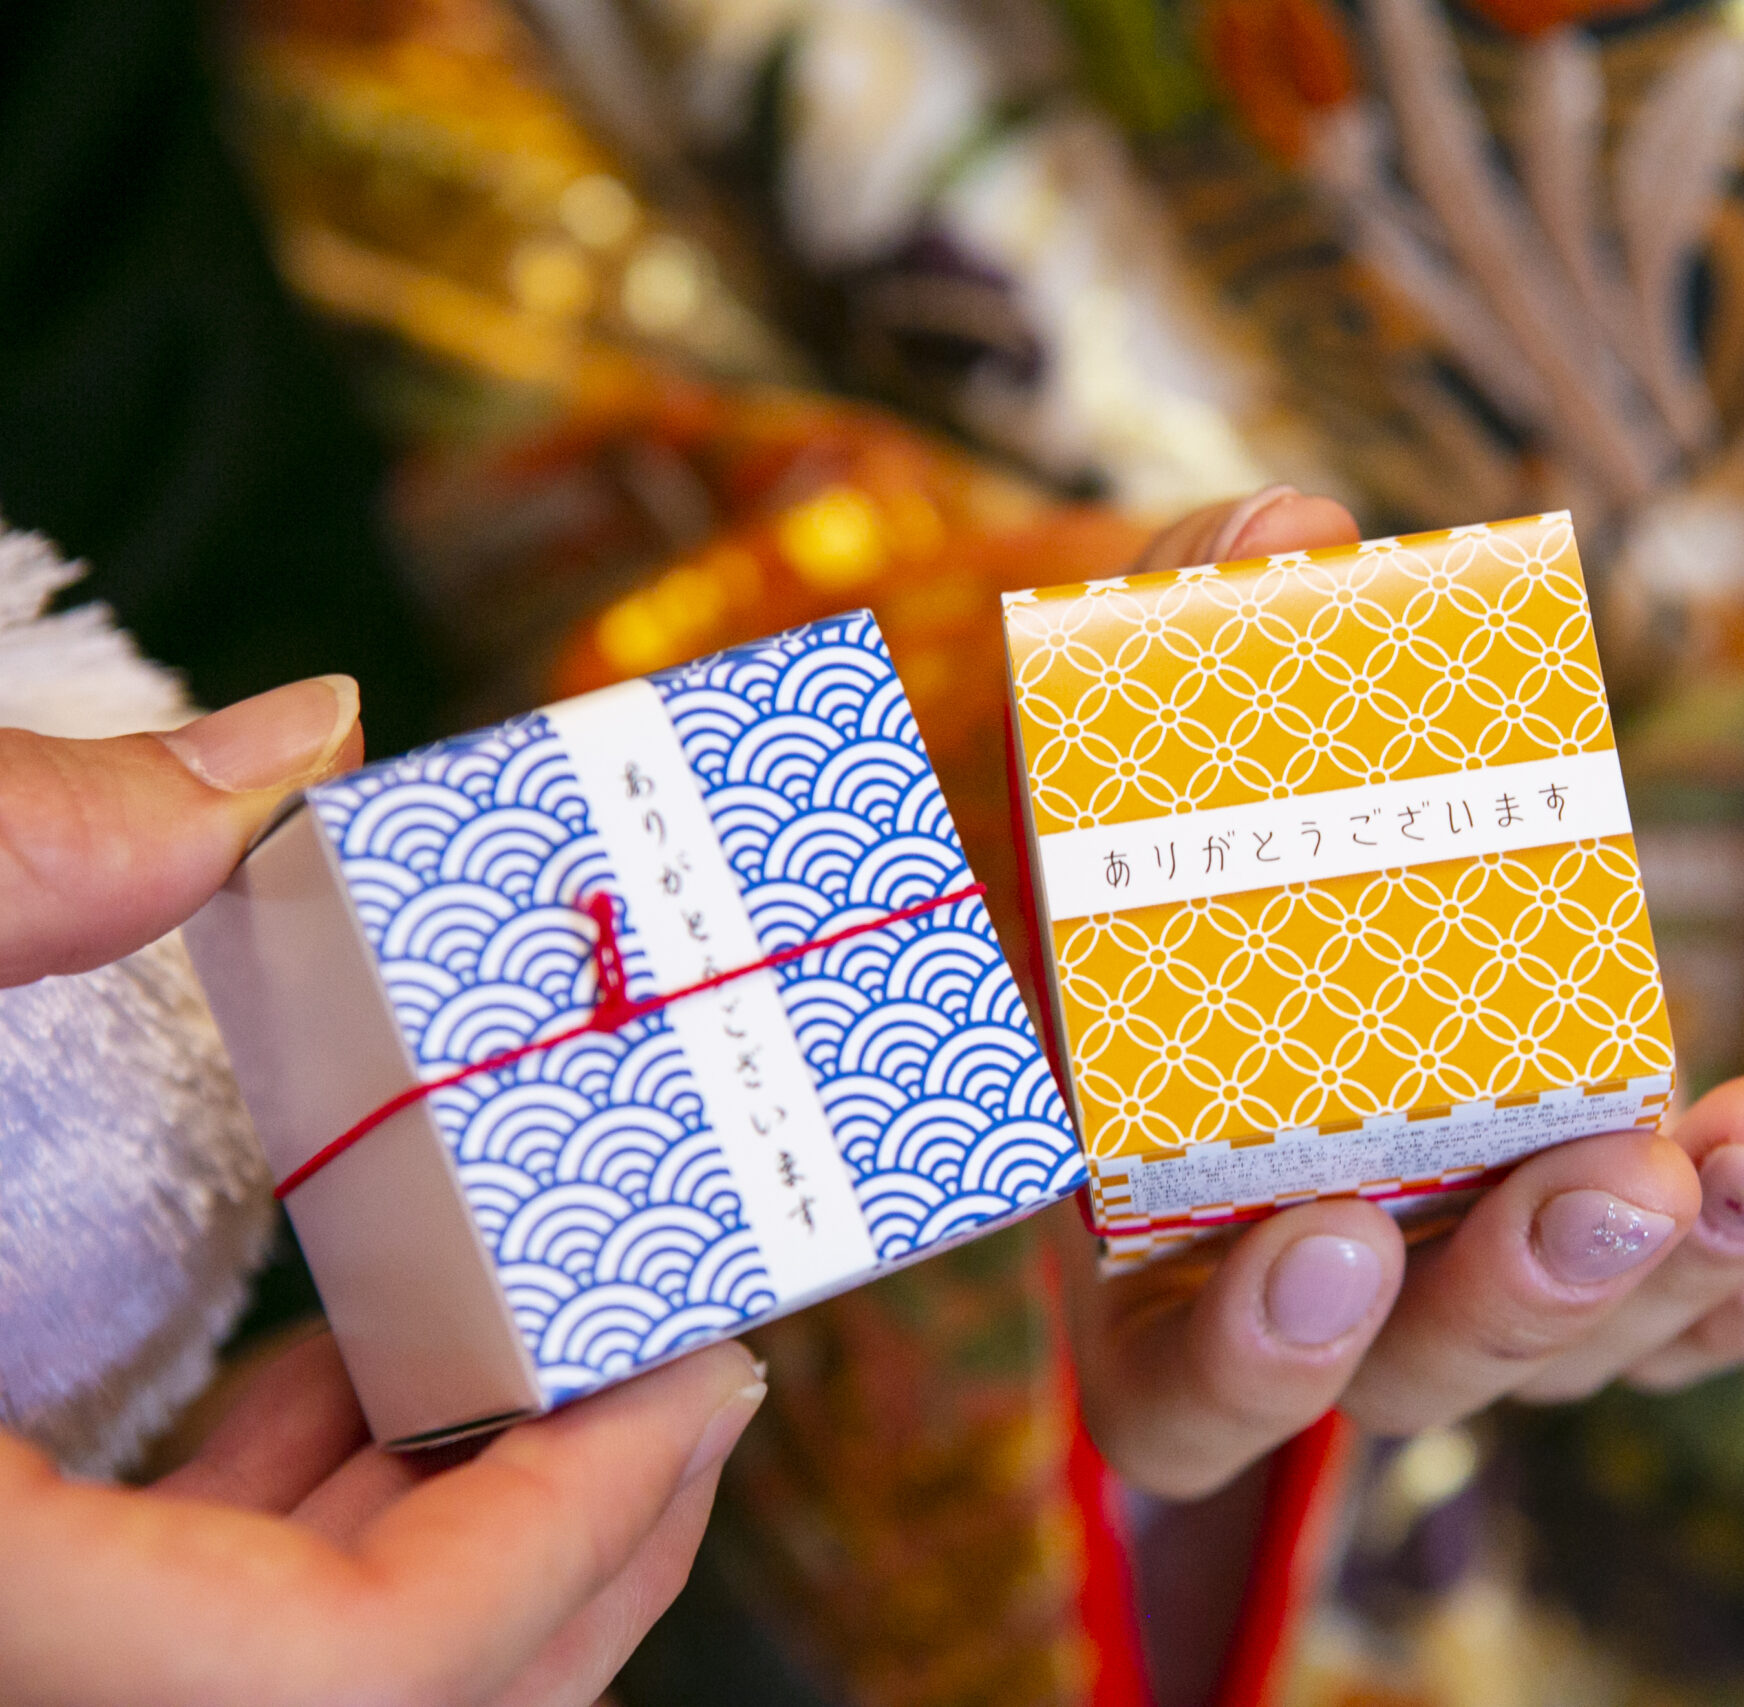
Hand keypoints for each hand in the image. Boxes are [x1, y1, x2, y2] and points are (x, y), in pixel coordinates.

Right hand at [0, 681, 765, 1706]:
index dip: (582, 1527)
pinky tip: (351, 1379)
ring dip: (450, 1522)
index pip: (361, 1675)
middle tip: (694, 1365)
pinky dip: (300, 1515)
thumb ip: (29, 862)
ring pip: (282, 1685)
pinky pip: (178, 1637)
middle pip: (369, 1705)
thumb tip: (298, 733)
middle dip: (575, 1536)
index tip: (714, 1366)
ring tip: (564, 1341)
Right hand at [1055, 489, 1743, 1498]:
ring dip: (1684, 1271)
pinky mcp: (1579, 1259)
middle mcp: (1313, 1302)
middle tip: (1610, 1182)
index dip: (1249, 1358)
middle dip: (1526, 1294)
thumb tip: (1296, 534)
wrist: (1256, 869)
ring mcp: (1459, 1289)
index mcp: (1152, 1236)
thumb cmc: (1170, 830)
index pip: (1179, 1384)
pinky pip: (1672, 1317)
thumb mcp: (1141, 726)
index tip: (1329, 1240)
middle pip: (1413, 1377)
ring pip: (1573, 1352)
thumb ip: (1191, 632)